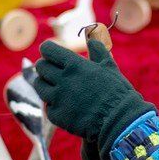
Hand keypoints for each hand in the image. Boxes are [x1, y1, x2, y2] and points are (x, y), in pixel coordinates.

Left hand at [32, 39, 154, 159]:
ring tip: (56, 87)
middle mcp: (63, 80)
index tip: (50, 54)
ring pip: (39, 86)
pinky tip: (64, 104)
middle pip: (40, 67)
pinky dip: (53, 104)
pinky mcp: (57, 116)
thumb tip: (92, 38)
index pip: (48, 50)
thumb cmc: (117, 91)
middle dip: (45, 66)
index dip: (48, 50)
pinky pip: (48, 106)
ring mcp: (58, 99)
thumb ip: (97, 50)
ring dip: (45, 84)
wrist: (119, 121)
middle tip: (52, 70)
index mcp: (75, 65)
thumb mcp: (109, 66)